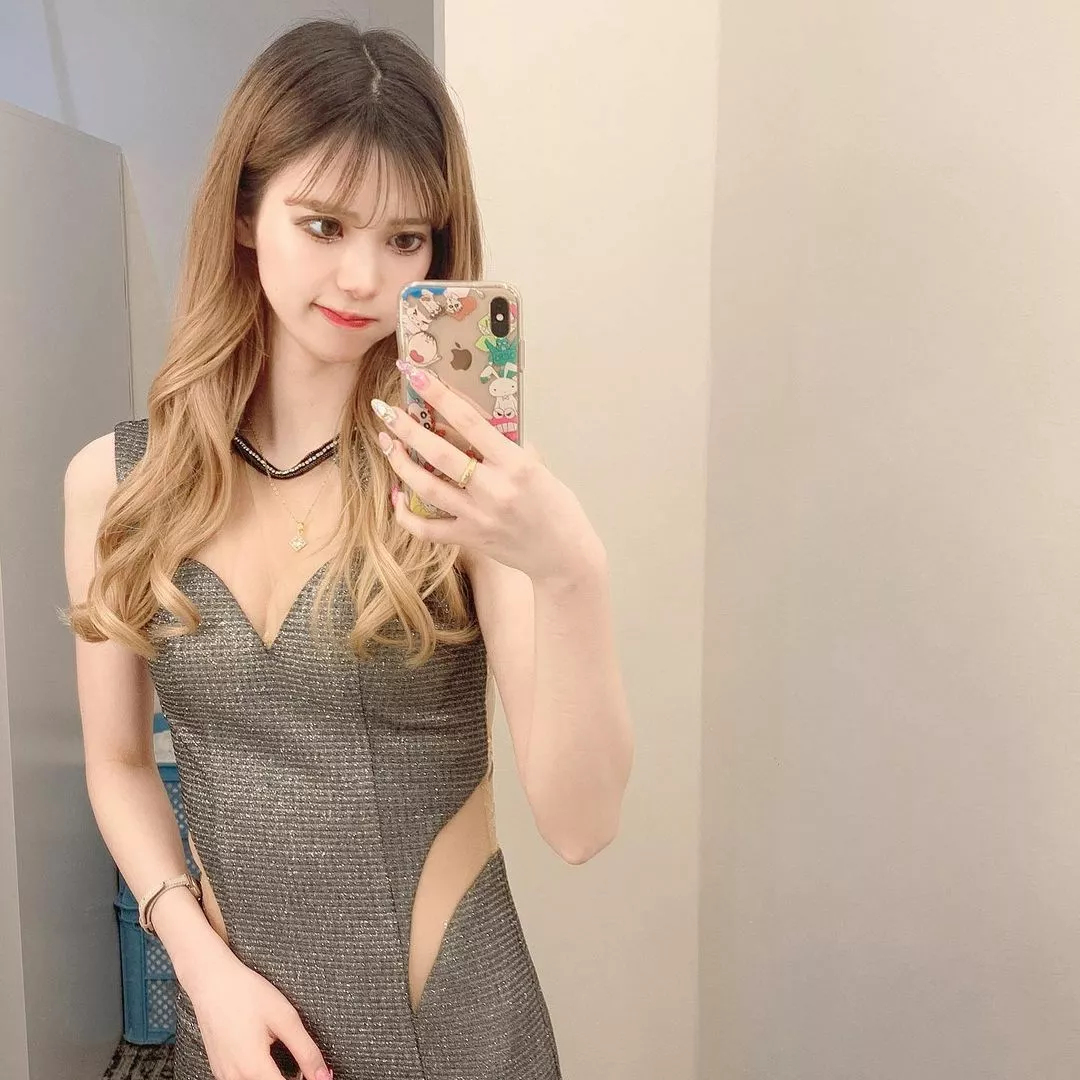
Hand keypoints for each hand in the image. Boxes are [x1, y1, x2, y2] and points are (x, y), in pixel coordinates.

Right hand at [185, 948, 330, 1079]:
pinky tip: (267, 1060)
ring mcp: (224, 1075)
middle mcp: (235, 1078)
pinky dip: (259, 1075)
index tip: (317, 1075)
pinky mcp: (219, 1068)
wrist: (211, 981)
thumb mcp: (285, 1018)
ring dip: (273, 1078)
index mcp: (254, 1068)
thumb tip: (323, 1075)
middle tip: (304, 1066)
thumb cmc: (246, 994)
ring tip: (287, 1062)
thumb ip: (306, 1051)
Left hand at [372, 367, 601, 581]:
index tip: (416, 375)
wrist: (563, 556)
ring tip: (386, 442)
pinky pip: (426, 529)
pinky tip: (397, 494)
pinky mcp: (468, 538)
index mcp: (515, 464)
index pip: (469, 422)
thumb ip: (510, 447)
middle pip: (439, 454)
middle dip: (406, 428)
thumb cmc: (557, 508)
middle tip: (385, 410)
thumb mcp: (540, 468)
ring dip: (400, 463)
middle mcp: (493, 489)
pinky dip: (406, 513)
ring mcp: (477, 516)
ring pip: (426, 488)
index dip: (439, 395)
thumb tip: (479, 424)